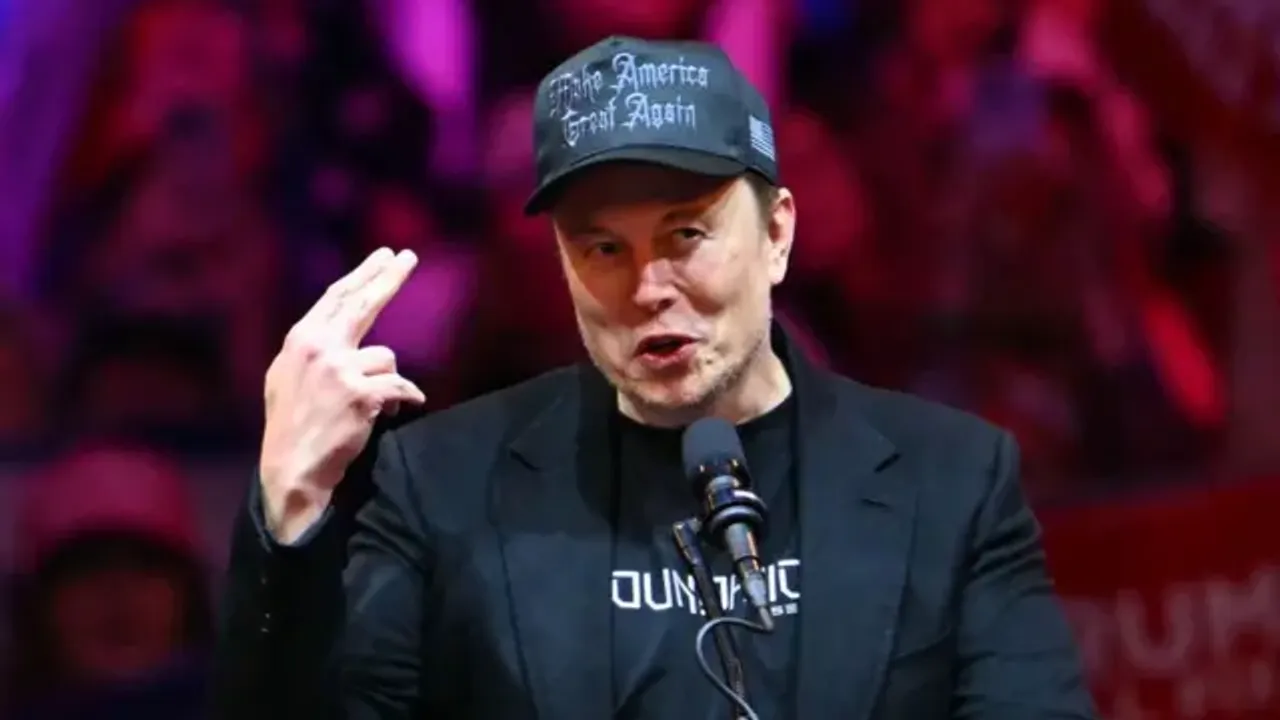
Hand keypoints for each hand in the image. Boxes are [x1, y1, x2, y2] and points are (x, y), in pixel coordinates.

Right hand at [258, 247, 425, 541]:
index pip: (337, 297)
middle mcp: (318, 347)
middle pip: (362, 303)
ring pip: (387, 357)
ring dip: (388, 380)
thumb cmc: (292, 424)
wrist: (291, 468)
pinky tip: (396, 411)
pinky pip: (401, 387)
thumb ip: (313, 348)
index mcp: (300, 340)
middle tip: (409, 257)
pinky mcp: (362, 395)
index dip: (363, 274)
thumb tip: (336, 326)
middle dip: (389, 278)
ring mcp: (340, 369)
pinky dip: (405, 399)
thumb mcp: (287, 375)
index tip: (384, 256)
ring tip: (375, 404)